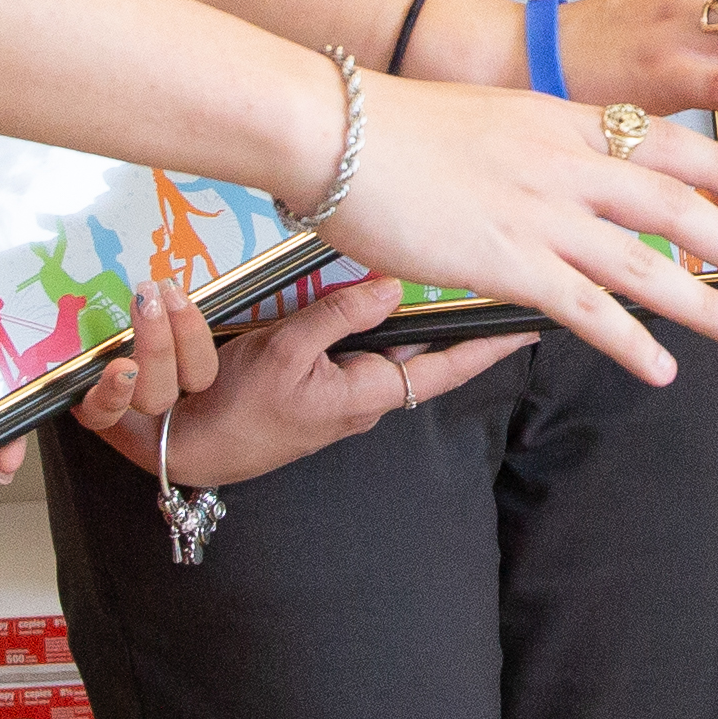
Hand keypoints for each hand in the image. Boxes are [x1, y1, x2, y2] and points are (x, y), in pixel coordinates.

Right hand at [70, 273, 529, 488]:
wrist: (186, 447)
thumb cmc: (234, 411)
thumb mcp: (284, 354)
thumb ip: (338, 317)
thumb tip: (390, 285)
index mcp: (367, 393)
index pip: (446, 369)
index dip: (488, 346)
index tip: (531, 325)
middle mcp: (363, 396)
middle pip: (420, 351)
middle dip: (449, 318)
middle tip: (484, 276)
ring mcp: (339, 393)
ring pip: (383, 344)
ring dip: (399, 313)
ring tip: (427, 271)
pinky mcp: (314, 385)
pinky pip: (349, 345)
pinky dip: (358, 317)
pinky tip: (355, 290)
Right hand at [329, 73, 717, 384]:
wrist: (338, 128)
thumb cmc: (392, 123)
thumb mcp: (485, 113)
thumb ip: (530, 139)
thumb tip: (549, 161)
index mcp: (561, 121)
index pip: (663, 143)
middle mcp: (565, 165)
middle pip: (674, 207)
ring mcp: (541, 215)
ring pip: (647, 265)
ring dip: (707, 303)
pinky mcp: (508, 261)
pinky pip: (587, 309)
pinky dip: (632, 341)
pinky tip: (664, 367)